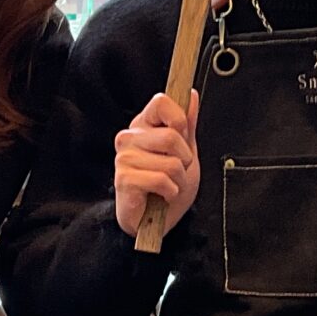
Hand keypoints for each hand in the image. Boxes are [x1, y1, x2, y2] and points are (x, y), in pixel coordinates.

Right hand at [114, 91, 200, 240]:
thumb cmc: (166, 185)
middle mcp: (129, 137)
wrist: (155, 220)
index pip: (161, 101)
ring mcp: (124, 158)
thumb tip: (192, 95)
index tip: (182, 137)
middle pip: (172, 135)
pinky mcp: (124, 179)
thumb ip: (187, 124)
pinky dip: (170, 192)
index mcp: (143, 125)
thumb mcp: (185, 152)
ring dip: (179, 180)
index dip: (179, 119)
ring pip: (171, 162)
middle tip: (177, 171)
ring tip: (169, 186)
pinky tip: (161, 195)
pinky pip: (162, 180)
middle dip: (185, 159)